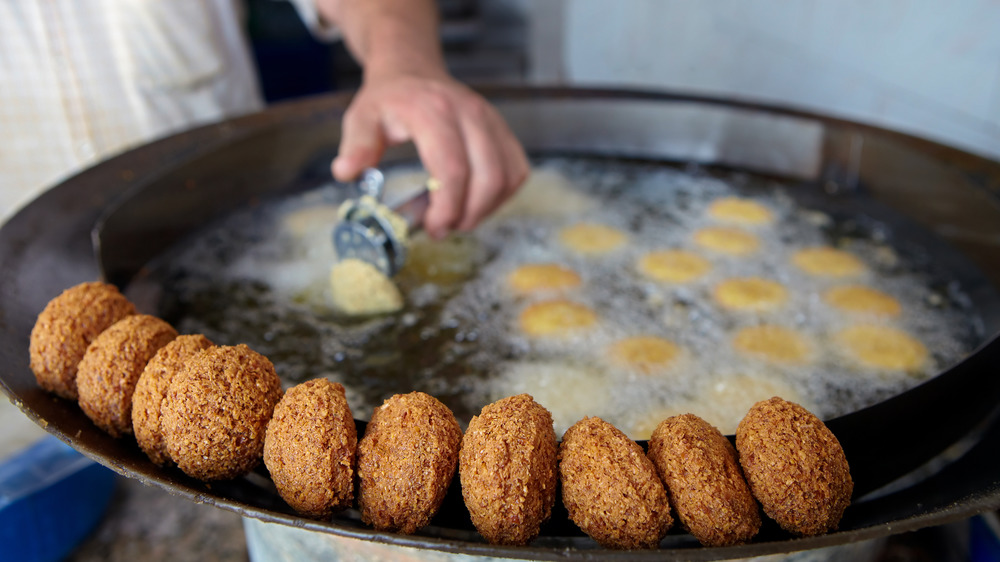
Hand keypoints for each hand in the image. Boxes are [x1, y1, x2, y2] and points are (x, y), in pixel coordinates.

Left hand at [332, 71, 528, 238]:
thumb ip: (356, 145)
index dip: (447, 206)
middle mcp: (470, 113)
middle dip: (469, 214)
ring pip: (507, 176)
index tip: (433, 227)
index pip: (452, 168)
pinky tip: (477, 201)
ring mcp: (491, 120)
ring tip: (459, 218)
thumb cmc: (388, 99)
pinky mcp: (503, 130)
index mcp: (434, 111)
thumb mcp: (361, 117)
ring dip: (487, 208)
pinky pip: (517, 169)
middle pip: (488, 177)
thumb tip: (347, 172)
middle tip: (445, 228)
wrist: (412, 70)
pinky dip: (502, 194)